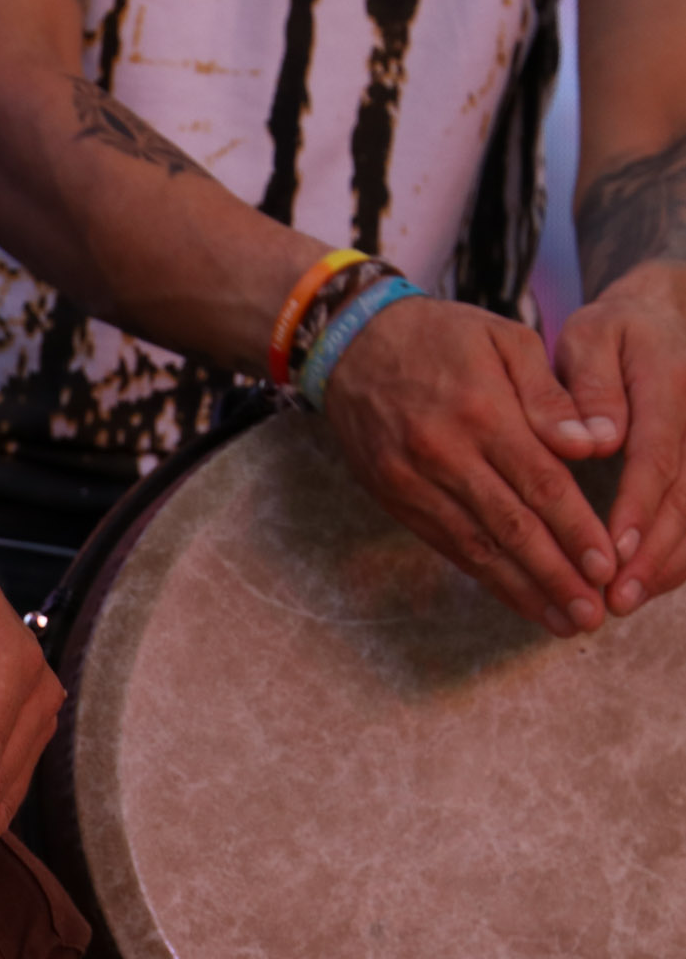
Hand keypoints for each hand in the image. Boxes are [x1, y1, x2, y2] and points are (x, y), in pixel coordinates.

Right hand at [322, 296, 616, 634]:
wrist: (349, 344)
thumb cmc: (441, 337)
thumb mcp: (506, 340)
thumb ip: (551, 397)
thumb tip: (592, 446)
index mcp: (480, 412)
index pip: (540, 483)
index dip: (576, 530)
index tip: (607, 566)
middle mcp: (442, 454)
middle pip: (510, 527)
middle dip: (555, 576)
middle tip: (592, 613)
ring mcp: (412, 481)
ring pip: (476, 547)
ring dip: (523, 589)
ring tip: (562, 621)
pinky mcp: (393, 497)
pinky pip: (445, 543)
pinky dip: (484, 575)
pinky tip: (515, 597)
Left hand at [554, 261, 685, 616]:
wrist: (657, 320)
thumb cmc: (611, 333)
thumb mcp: (592, 338)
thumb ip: (592, 387)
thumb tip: (599, 440)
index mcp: (670, 388)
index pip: (657, 456)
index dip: (639, 506)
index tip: (615, 548)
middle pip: (684, 497)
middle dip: (652, 553)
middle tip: (614, 597)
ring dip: (664, 564)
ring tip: (624, 601)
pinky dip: (674, 555)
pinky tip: (643, 585)